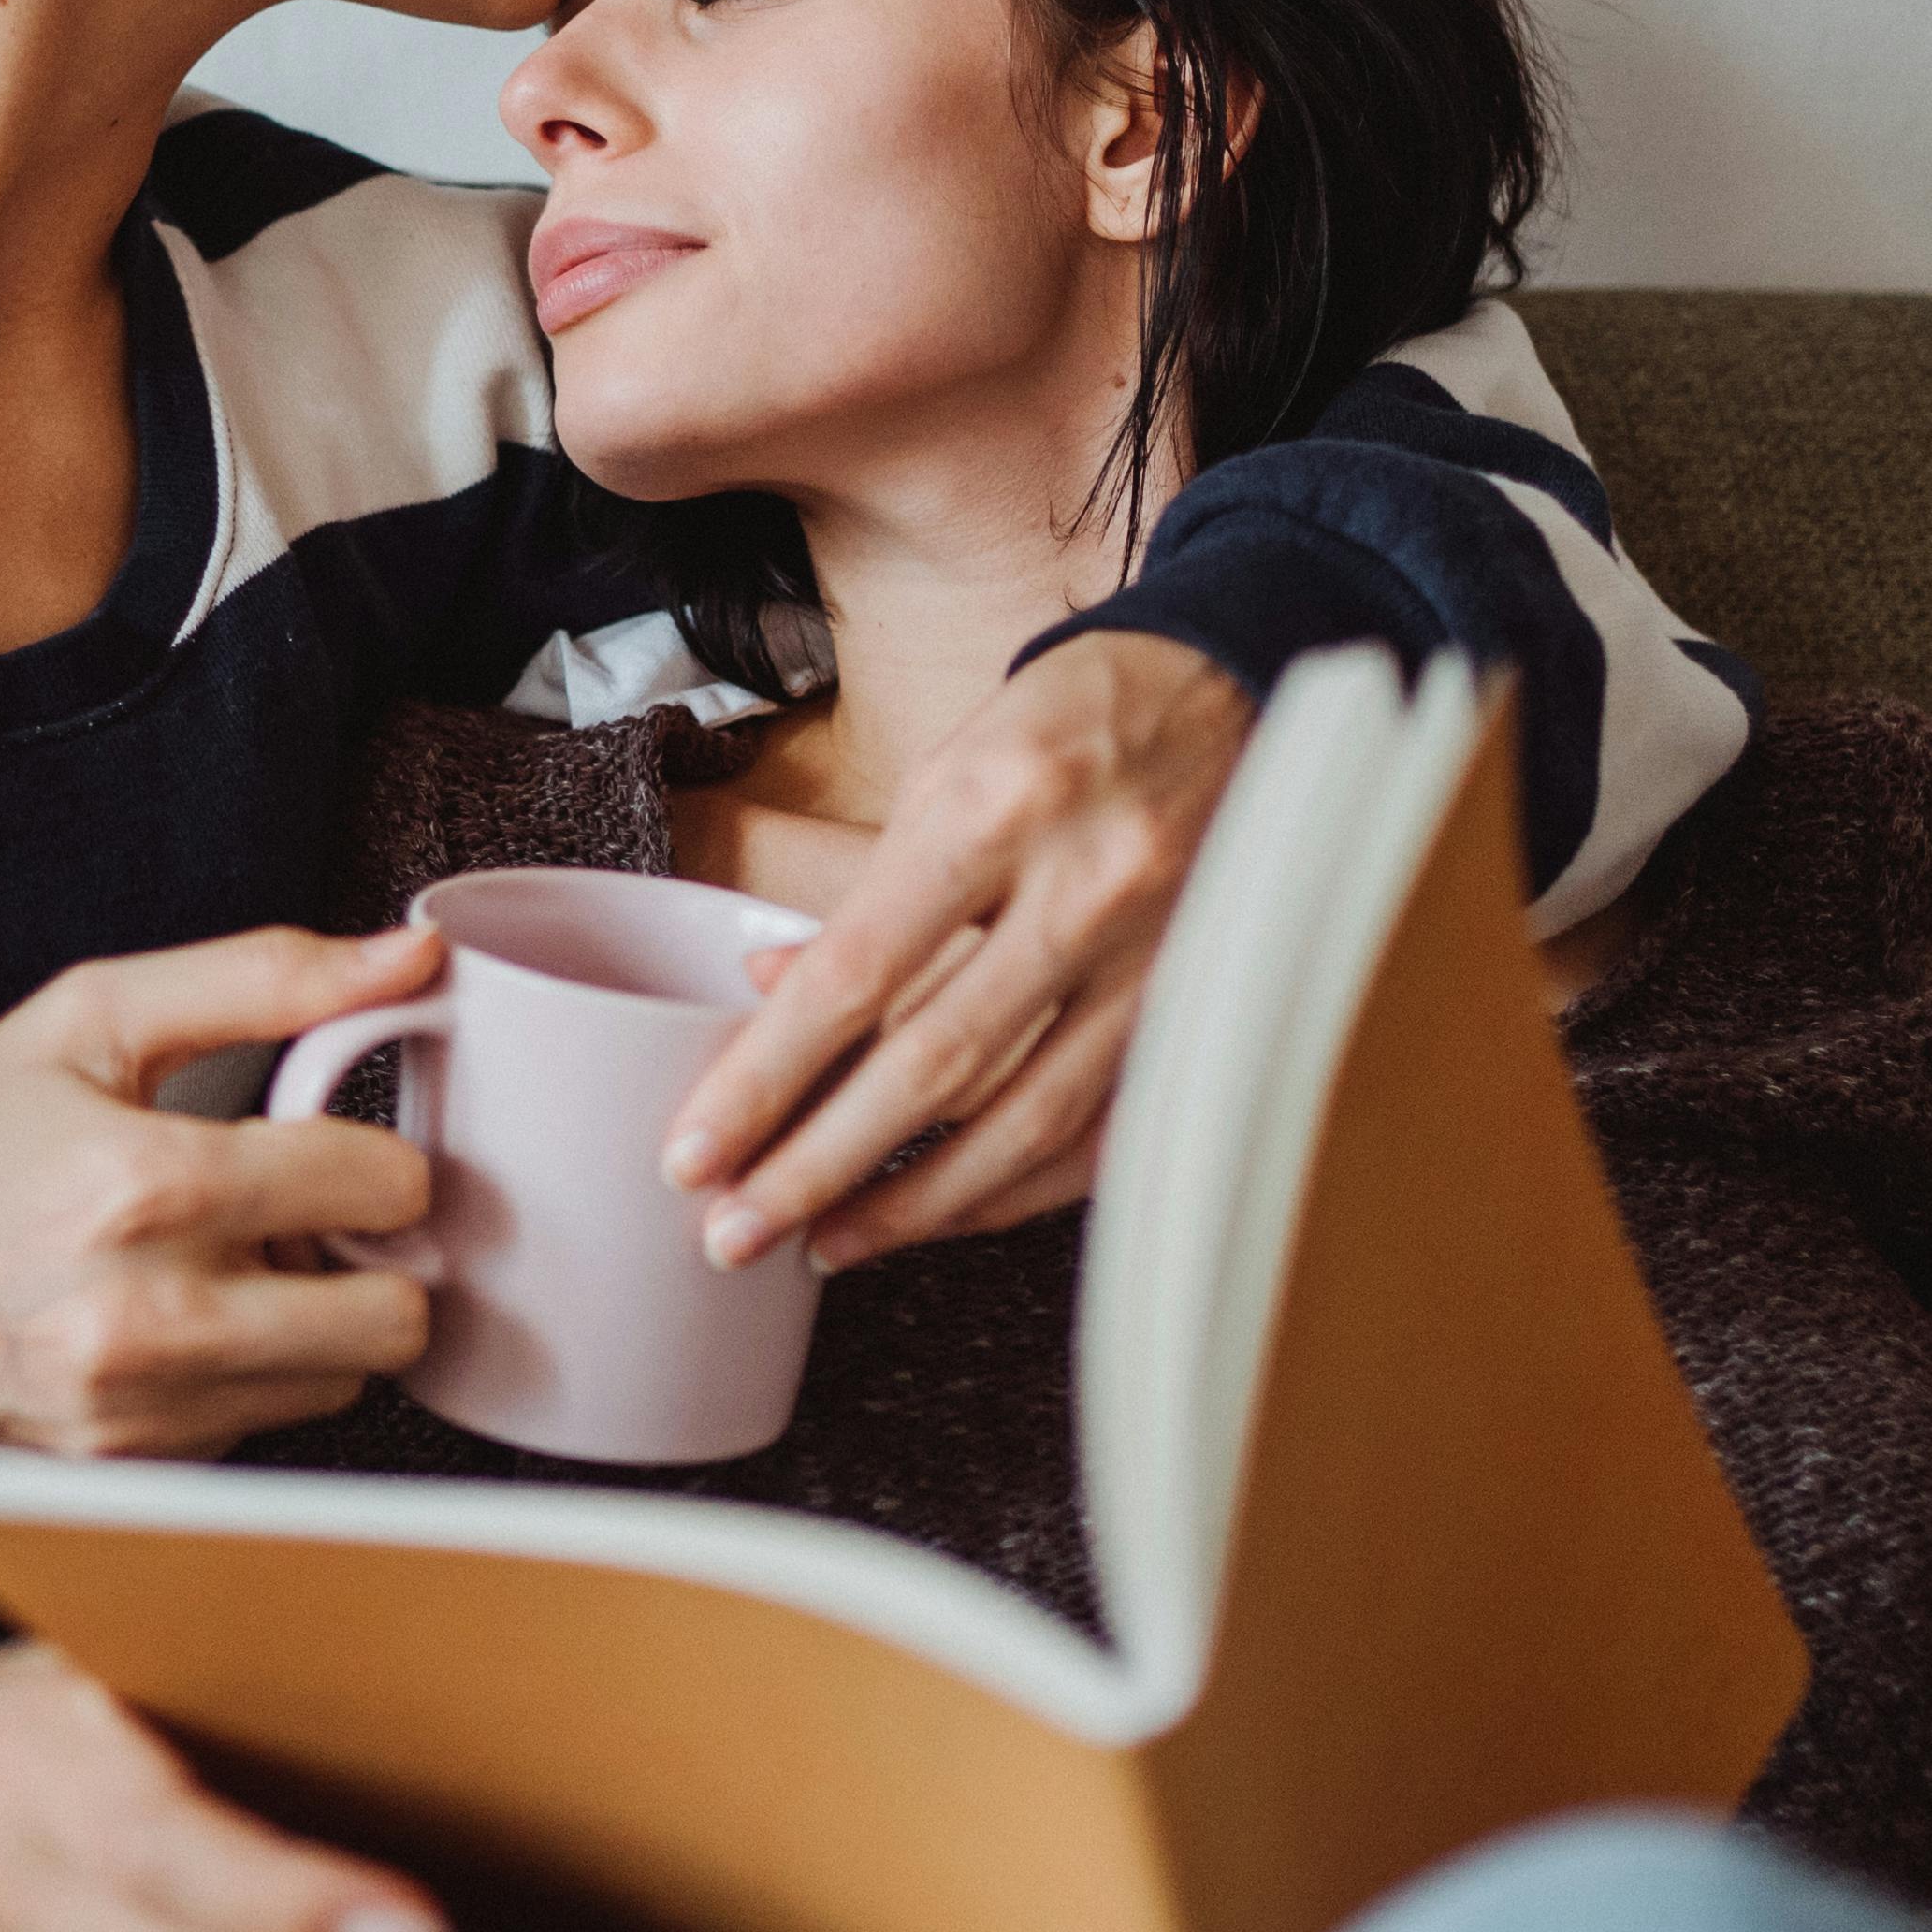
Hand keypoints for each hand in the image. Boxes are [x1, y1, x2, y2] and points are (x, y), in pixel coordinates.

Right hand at [0, 927, 448, 1455]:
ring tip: (234, 1272)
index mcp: (148, 1182)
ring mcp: (141, 1407)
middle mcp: (151, 1312)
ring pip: (340, 1381)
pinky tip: (183, 1332)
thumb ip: (260, 978)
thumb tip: (405, 958)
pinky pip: (263, 1433)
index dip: (375, 1158)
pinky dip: (249, 1382)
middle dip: (368, 1261)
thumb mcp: (93, 1020)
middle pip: (391, 1315)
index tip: (335, 1154)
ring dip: (315, 1327)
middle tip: (309, 1225)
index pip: (383, 1184)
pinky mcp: (132, 1470)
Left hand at [663, 633, 1252, 1271]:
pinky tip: (940, 1215)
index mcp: (998, 806)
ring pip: (1025, 1122)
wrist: (1235, 685)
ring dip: (913, 1203)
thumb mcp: (949, 771)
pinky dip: (1016, 1188)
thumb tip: (772, 996)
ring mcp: (1162, 957)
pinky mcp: (1205, 1009)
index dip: (769, 1077)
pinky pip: (1102, 1133)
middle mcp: (1087, 885)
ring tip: (821, 1245)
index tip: (697, 1150)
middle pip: (935, 1066)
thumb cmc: (1068, 726)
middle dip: (820, 1166)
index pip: (857, 973)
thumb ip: (868, 894)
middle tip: (735, 1232)